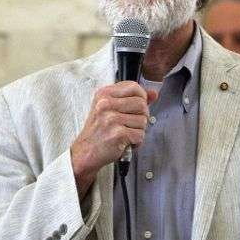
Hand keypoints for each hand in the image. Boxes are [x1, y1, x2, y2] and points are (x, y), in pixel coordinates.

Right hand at [70, 81, 156, 195]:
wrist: (85, 152)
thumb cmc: (99, 131)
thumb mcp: (111, 109)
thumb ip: (133, 99)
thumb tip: (154, 93)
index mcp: (104, 94)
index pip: (134, 87)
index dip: (141, 97)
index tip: (135, 107)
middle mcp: (106, 104)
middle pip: (142, 104)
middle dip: (141, 116)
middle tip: (130, 124)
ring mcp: (111, 119)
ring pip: (143, 120)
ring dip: (138, 130)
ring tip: (125, 134)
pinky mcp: (118, 134)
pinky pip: (140, 135)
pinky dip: (136, 142)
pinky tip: (125, 142)